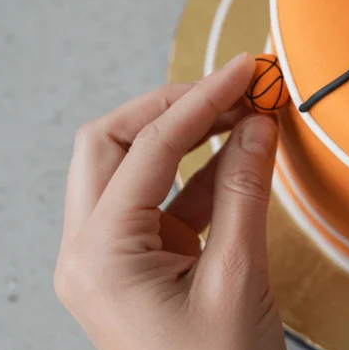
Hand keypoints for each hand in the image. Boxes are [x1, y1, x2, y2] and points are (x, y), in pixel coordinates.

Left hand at [55, 53, 286, 349]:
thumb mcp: (237, 279)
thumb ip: (244, 193)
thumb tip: (258, 125)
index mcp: (100, 256)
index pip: (149, 149)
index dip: (201, 101)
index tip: (244, 70)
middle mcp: (89, 251)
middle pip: (113, 144)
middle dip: (173, 108)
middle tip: (233, 87)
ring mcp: (109, 259)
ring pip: (131, 168)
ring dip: (186, 137)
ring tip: (245, 113)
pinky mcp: (137, 265)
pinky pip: (160, 201)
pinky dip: (198, 174)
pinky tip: (241, 157)